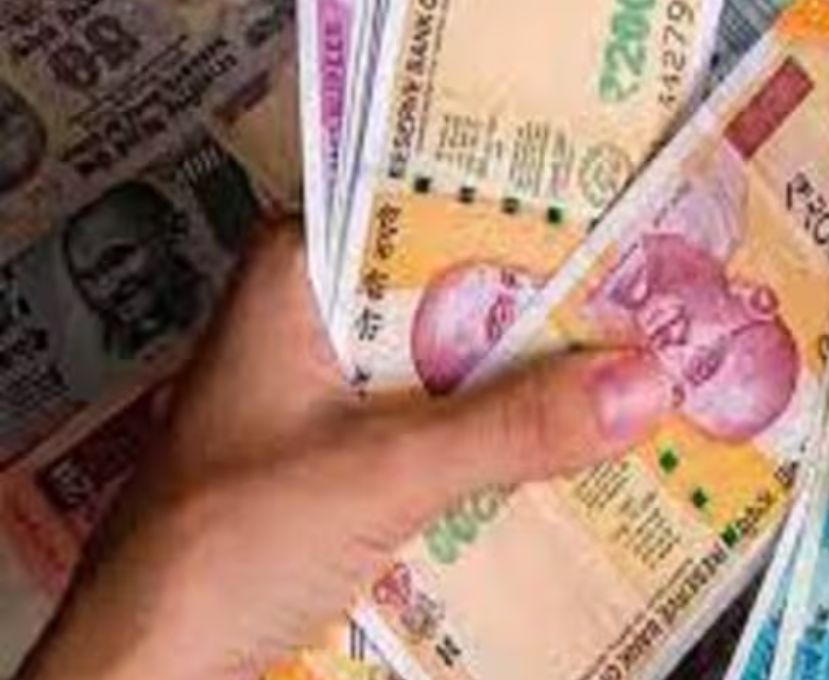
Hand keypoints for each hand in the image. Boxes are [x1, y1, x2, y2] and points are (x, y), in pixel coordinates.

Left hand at [20, 225, 672, 679]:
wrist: (150, 668)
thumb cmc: (225, 547)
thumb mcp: (381, 473)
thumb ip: (510, 428)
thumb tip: (644, 382)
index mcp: (298, 277)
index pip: (429, 206)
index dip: (527, 214)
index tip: (624, 221)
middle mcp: (319, 321)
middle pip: (456, 291)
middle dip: (549, 306)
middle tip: (659, 300)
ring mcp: (336, 394)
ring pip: (459, 365)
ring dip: (534, 379)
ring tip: (644, 366)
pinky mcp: (353, 461)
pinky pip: (449, 429)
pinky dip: (504, 438)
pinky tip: (578, 444)